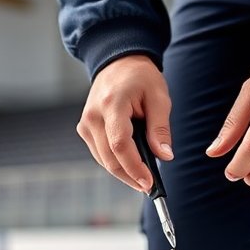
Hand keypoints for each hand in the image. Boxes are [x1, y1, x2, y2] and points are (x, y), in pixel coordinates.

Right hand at [78, 55, 172, 191]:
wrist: (118, 63)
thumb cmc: (141, 78)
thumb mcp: (159, 98)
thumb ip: (160, 128)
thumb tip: (165, 156)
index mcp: (112, 104)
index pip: (120, 144)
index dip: (134, 167)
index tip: (149, 182)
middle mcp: (93, 116)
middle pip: (109, 158)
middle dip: (130, 176)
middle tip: (150, 186)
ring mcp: (85, 124)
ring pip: (103, 160)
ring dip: (123, 173)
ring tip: (143, 178)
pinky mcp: (85, 129)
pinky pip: (100, 154)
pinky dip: (116, 163)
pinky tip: (132, 166)